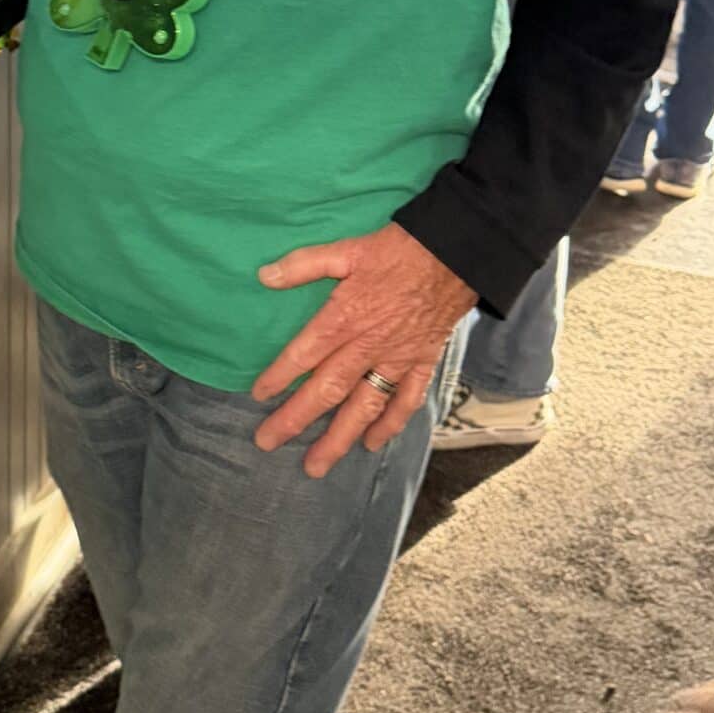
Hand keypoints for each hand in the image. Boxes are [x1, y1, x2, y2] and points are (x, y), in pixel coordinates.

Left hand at [251, 224, 474, 477]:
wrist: (456, 253)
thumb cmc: (399, 249)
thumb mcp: (347, 248)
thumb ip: (305, 264)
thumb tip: (264, 275)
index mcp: (345, 317)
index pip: (303, 354)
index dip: (277, 376)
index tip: (257, 396)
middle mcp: (368, 346)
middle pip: (326, 390)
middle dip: (295, 419)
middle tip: (267, 443)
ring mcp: (397, 359)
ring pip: (363, 407)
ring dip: (338, 438)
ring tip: (316, 464)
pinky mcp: (422, 362)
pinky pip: (405, 401)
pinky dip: (390, 425)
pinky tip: (373, 443)